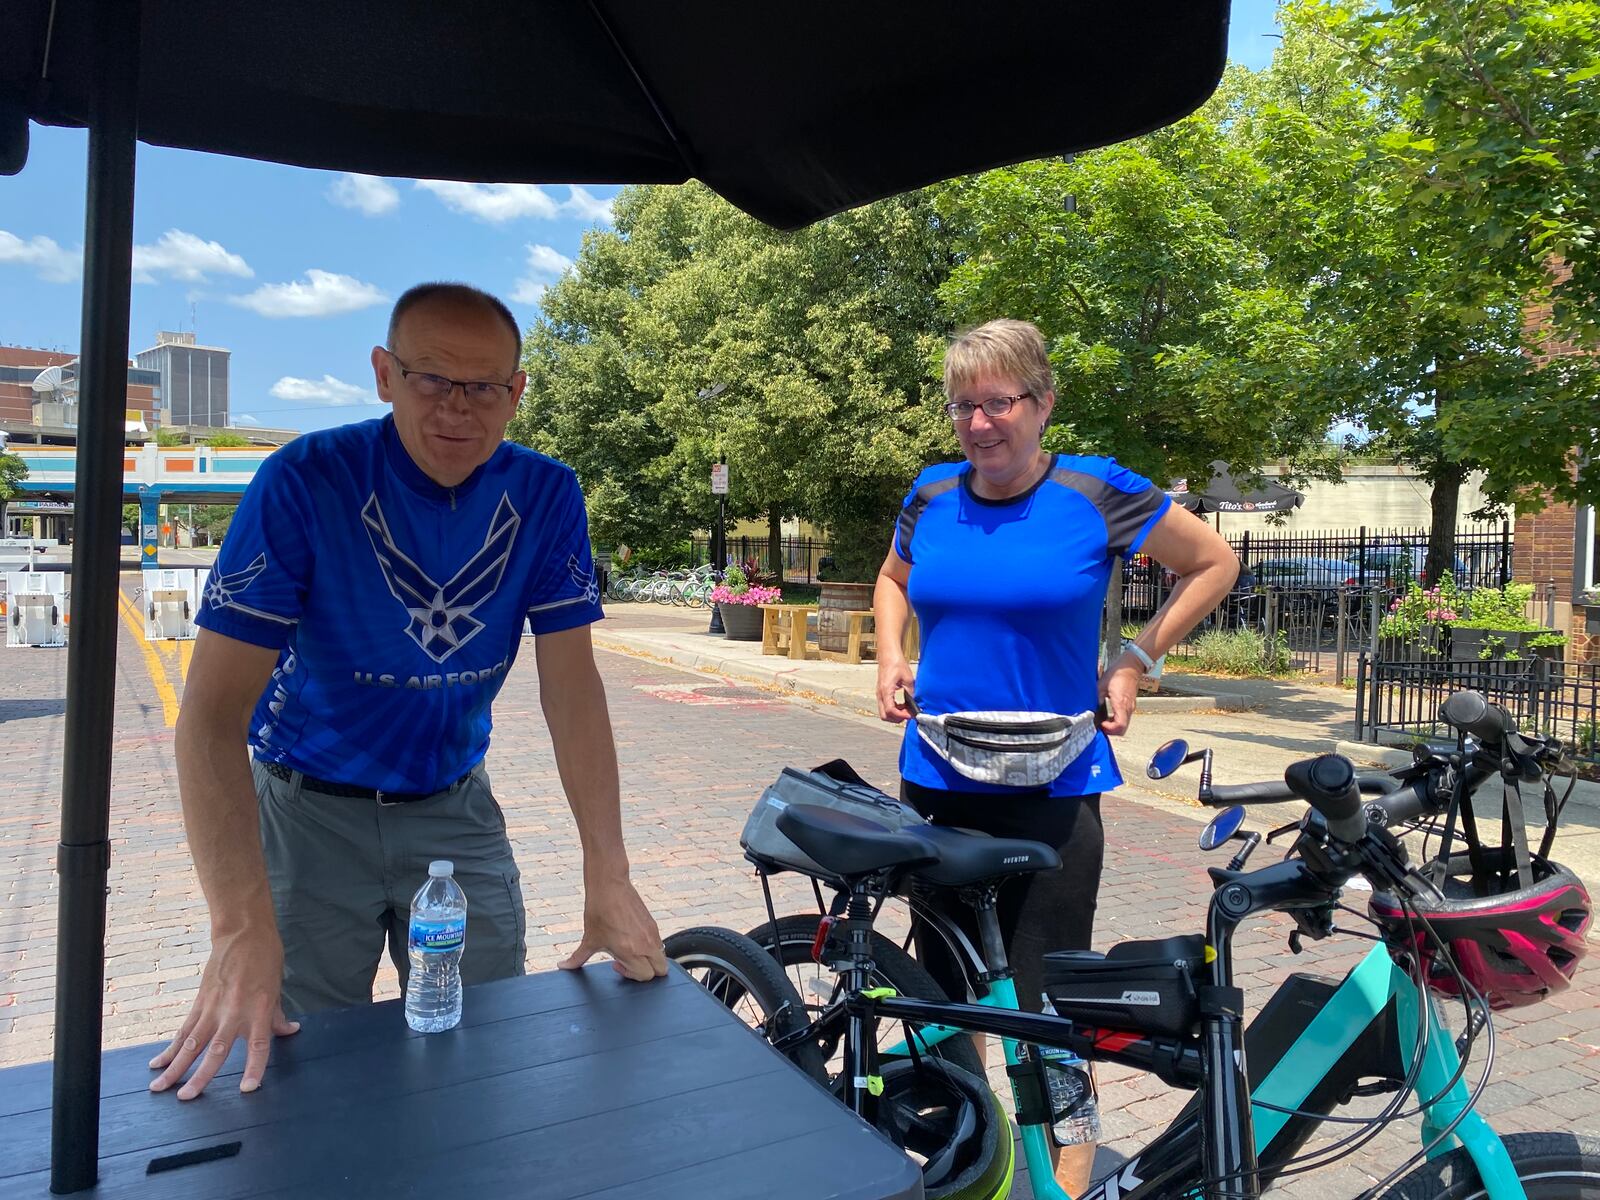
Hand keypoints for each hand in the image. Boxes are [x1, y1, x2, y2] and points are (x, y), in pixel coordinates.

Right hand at [149, 923, 297, 1099]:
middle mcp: (234, 1011)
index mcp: (259, 1009)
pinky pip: (183, 1029)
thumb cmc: (265, 958)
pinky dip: (170, 1048)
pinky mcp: (199, 1002)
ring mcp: (213, 1007)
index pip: (258, 1045)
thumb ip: (277, 1015)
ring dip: (175, 1067)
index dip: (253, 1068)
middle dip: (201, 1076)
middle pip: (216, 1050)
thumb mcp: (276, 987)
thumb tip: (289, 1032)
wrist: (243, 933)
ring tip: (160, 1088)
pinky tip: (157, 1064)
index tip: (247, 1089)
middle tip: (187, 1099)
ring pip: (191, 1043)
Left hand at [558, 877, 666, 981]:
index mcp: (630, 951)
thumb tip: (563, 967)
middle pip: (661, 970)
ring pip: (661, 956)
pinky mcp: (653, 923)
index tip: (616, 964)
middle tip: (629, 962)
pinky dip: (650, 947)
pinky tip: (632, 938)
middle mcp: (646, 944)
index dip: (631, 976)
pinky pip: (659, 942)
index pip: (645, 976)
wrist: (609, 886)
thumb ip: (577, 958)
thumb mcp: (589, 938)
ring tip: (631, 950)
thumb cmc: (598, 911)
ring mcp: (652, 933)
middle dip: (647, 972)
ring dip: (650, 959)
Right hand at [876, 658, 915, 722]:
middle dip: (896, 719)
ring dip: (895, 715)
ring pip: (884, 713)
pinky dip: (893, 709)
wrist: (888, 655)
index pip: (890, 710)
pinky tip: (902, 705)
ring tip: (906, 710)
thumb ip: (911, 692)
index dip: (901, 715)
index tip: (910, 715)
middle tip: (908, 715)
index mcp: (886, 690)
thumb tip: (916, 704)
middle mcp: (880, 694)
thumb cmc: (896, 663)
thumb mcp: (908, 678)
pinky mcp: (881, 693)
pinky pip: (885, 707)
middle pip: (884, 716)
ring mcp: (879, 694)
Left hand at [1098, 654, 1142, 736]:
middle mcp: (1128, 708)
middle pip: (1122, 729)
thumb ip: (1096, 699)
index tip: (1100, 724)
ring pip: (1124, 725)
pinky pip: (1124, 718)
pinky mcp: (1130, 705)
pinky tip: (1107, 716)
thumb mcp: (1101, 685)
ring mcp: (1131, 707)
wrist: (1131, 666)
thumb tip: (1090, 710)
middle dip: (1110, 731)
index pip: (1120, 726)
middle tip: (1099, 725)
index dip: (1109, 729)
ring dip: (1113, 726)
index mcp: (1121, 704)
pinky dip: (1116, 721)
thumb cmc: (1117, 674)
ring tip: (1102, 721)